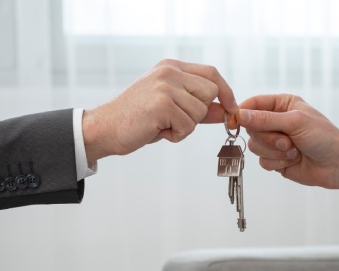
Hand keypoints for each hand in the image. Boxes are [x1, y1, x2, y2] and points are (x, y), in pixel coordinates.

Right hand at [83, 59, 237, 162]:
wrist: (106, 128)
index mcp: (171, 67)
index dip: (225, 92)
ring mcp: (165, 86)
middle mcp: (169, 71)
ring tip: (163, 125)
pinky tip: (158, 131)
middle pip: (210, 92)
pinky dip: (176, 135)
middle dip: (199, 113)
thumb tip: (224, 111)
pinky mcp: (162, 104)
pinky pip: (188, 126)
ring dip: (185, 127)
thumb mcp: (171, 108)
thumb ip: (198, 107)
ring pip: (199, 112)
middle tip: (176, 120)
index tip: (231, 109)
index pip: (212, 73)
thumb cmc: (138, 119)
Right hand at [236, 94, 338, 192]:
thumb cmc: (323, 137)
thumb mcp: (295, 122)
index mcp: (282, 105)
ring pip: (255, 147)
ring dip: (275, 152)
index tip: (235, 121)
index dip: (243, 113)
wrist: (337, 164)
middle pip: (251, 129)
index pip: (253, 104)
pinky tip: (293, 160)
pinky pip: (263, 162)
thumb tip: (240, 114)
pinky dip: (277, 163)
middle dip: (268, 138)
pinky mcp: (276, 160)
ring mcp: (275, 142)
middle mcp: (276, 122)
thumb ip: (265, 119)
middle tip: (287, 142)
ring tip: (294, 152)